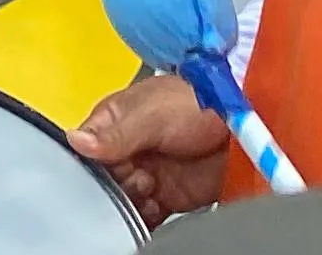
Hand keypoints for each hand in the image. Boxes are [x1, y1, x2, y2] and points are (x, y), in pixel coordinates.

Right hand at [70, 72, 229, 220]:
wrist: (246, 127)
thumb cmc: (200, 101)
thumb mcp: (152, 114)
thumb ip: (115, 133)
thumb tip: (75, 139)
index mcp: (115, 120)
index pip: (87, 147)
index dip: (92, 161)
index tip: (108, 167)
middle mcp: (129, 149)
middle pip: (104, 178)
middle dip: (115, 185)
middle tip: (136, 178)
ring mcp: (149, 174)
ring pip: (123, 199)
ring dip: (130, 203)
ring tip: (149, 192)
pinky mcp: (170, 197)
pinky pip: (147, 216)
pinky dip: (145, 220)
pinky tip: (151, 214)